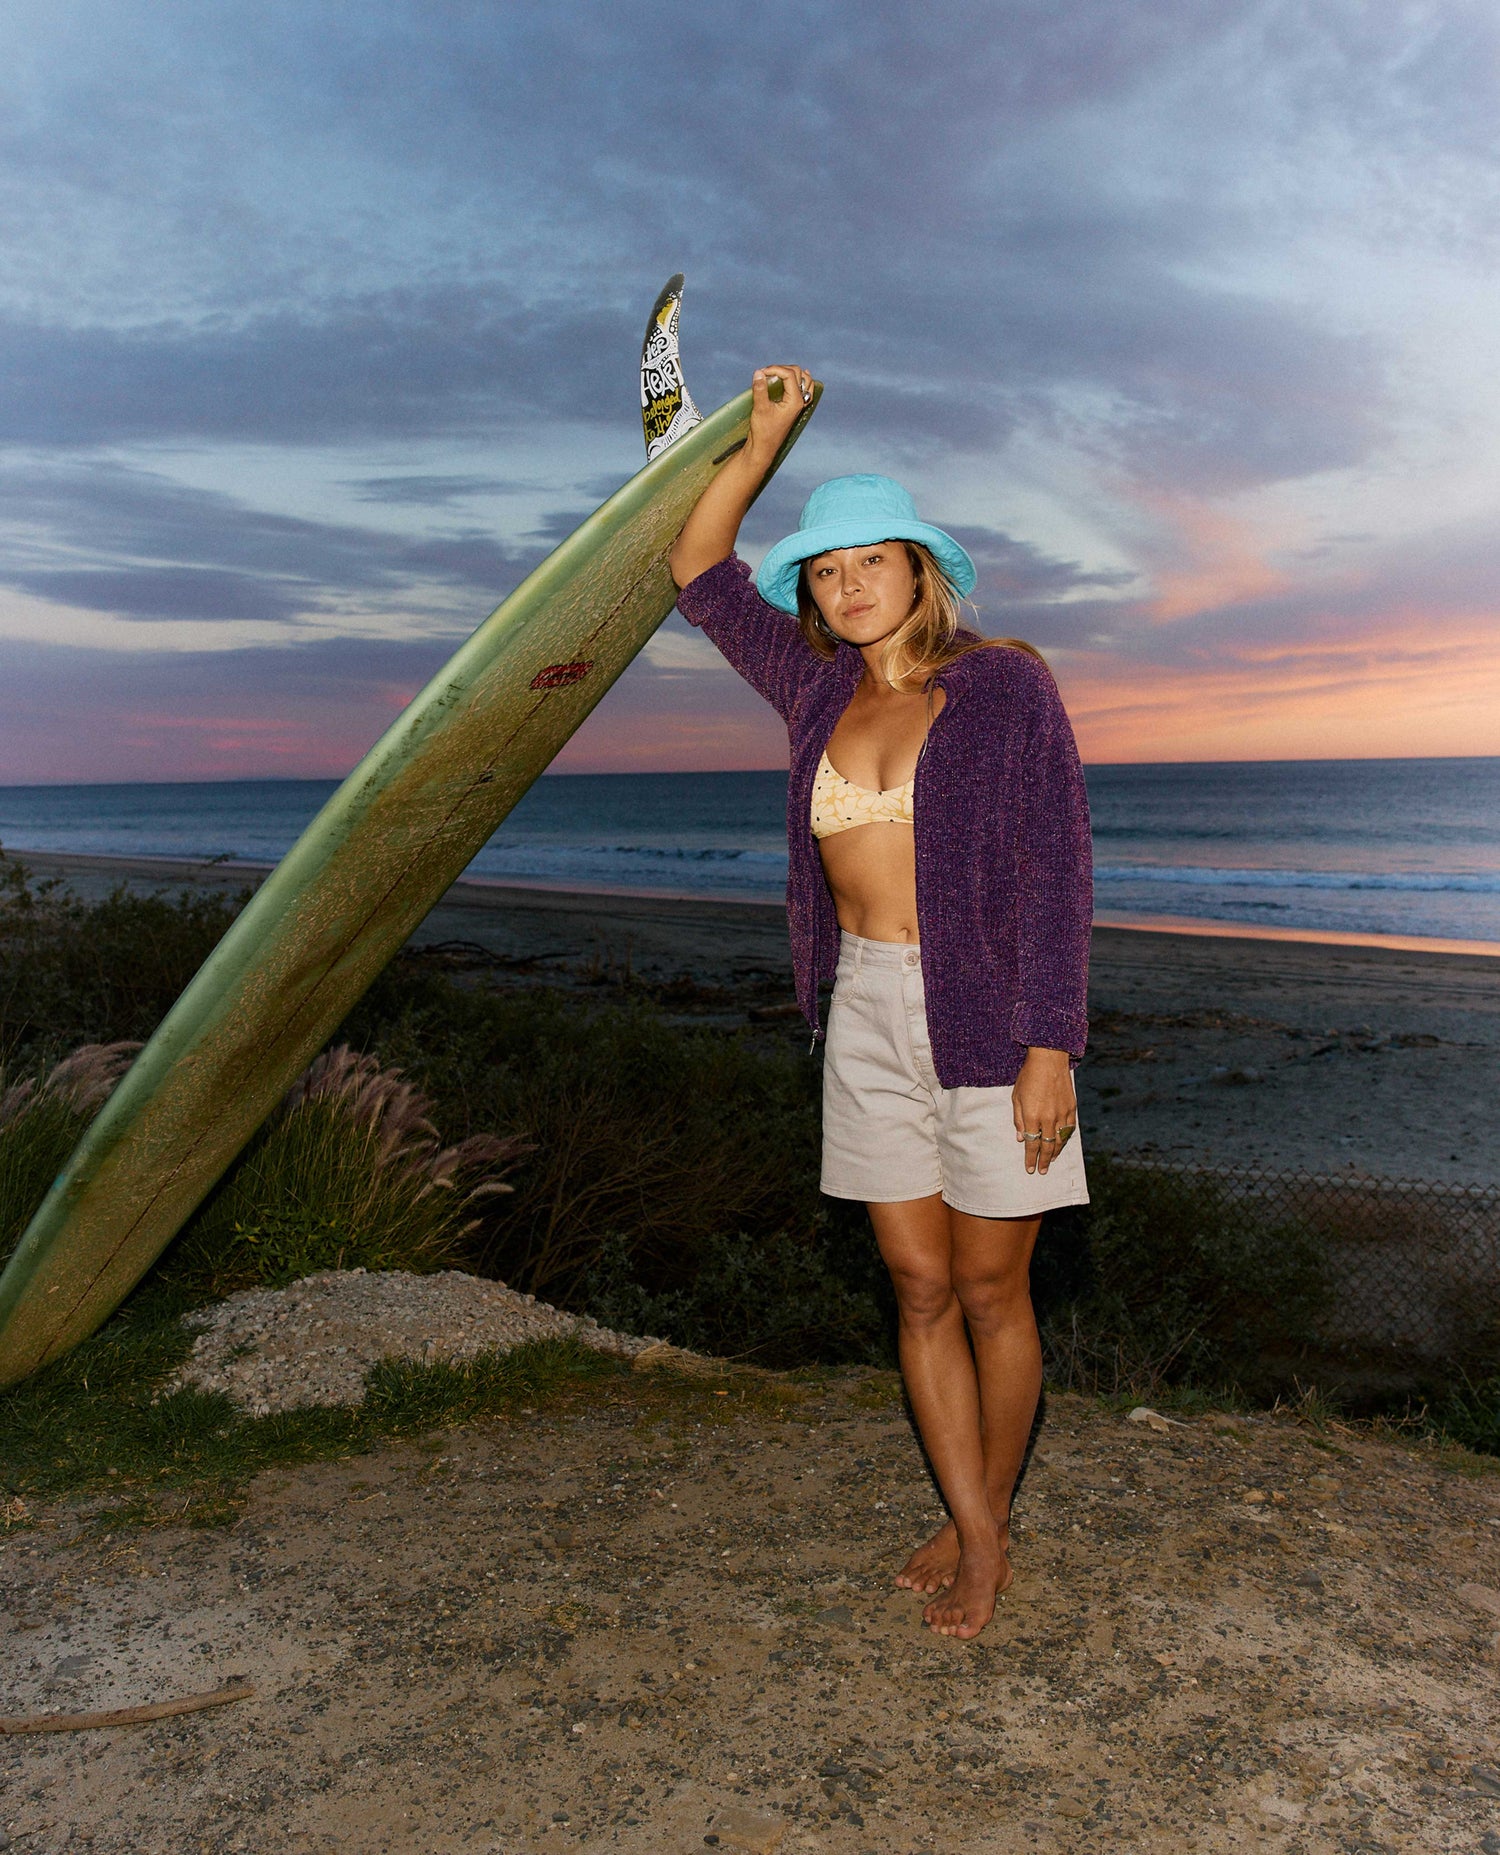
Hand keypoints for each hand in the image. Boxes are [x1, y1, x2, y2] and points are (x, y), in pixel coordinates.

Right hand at [749, 363, 812, 457]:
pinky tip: (804, 376)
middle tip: (766, 373)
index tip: (761, 372)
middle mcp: (800, 401)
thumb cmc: (763, 431)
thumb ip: (760, 389)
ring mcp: (799, 404)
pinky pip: (806, 389)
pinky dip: (804, 381)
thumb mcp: (760, 408)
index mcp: (795, 401)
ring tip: (779, 372)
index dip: (775, 369)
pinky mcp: (795, 407)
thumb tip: (758, 372)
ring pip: (804, 380)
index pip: (789, 375)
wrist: (764, 448)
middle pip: (798, 373)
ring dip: (792, 373)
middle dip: (782, 369)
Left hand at [1013, 1047, 1076, 1175]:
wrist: (1049, 1060)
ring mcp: (1062, 1114)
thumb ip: (1018, 1119)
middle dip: (1044, 1161)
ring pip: (1060, 1140)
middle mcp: (1048, 1118)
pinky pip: (1069, 1129)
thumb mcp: (1016, 1097)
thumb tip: (1020, 1138)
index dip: (1030, 1158)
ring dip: (1056, 1153)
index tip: (1030, 1168)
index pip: (1031, 1144)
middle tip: (1042, 1171)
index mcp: (1032, 1116)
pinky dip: (1065, 1139)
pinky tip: (1061, 1144)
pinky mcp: (1071, 1108)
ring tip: (1051, 1161)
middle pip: (1047, 1146)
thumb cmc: (1028, 1077)